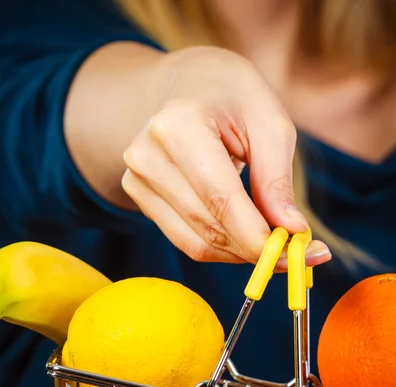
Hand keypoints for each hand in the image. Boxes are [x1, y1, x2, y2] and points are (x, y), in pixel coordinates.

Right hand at [121, 46, 330, 266]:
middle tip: (295, 255)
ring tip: (273, 243)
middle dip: (255, 248)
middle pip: (208, 225)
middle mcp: (147, 154)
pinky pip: (185, 239)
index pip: (220, 198)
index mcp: (179, 125)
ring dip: (239, 252)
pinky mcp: (138, 195)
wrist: (185, 84)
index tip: (294, 255)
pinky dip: (221, 247)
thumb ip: (277, 180)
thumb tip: (292, 232)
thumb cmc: (232, 96)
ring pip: (196, 241)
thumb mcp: (269, 122)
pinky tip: (243, 235)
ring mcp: (137, 178)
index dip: (256, 236)